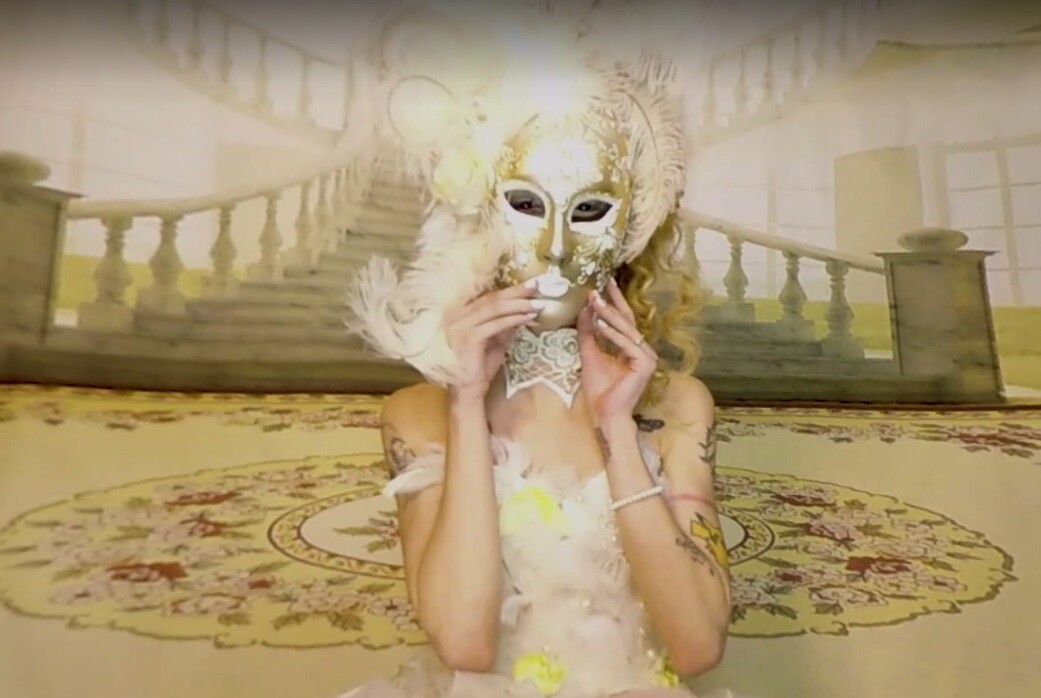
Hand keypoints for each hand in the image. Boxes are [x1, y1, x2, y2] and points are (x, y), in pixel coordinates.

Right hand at [444, 281, 539, 396]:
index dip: (510, 290)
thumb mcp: (495, 341)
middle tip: (537, 286)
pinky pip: (496, 324)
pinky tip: (527, 317)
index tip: (531, 285)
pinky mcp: (469, 337)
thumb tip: (524, 309)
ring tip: (537, 304)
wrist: (467, 390)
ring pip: (494, 308)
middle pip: (491, 299)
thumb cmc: (479, 367)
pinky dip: (513, 319)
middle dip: (517, 292)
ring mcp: (460, 326)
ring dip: (518, 305)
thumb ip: (504, 324)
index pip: (488, 297)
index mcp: (460, 314)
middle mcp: (456, 316)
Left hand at [577, 277, 657, 419]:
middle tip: (596, 288)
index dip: (614, 301)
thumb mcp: (590, 355)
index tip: (604, 283)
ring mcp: (647, 357)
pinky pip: (626, 344)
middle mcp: (643, 350)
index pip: (624, 319)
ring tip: (594, 301)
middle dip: (611, 303)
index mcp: (633, 348)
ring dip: (608, 315)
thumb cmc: (600, 390)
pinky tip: (600, 325)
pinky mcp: (644, 364)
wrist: (606, 414)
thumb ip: (588, 334)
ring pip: (626, 330)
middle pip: (627, 320)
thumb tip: (585, 311)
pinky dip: (612, 334)